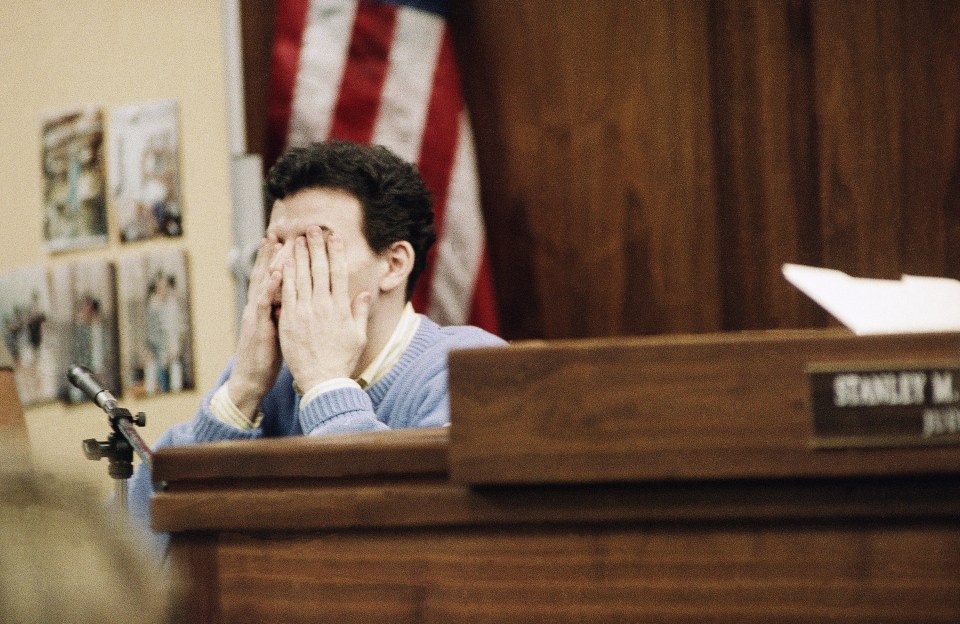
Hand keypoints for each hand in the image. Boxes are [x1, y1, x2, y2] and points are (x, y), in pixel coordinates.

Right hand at [226, 237, 283, 417]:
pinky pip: (264, 302)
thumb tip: (299, 299)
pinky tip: (278, 272)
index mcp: (265, 307)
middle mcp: (258, 306)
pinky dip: (270, 286)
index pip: (272, 278)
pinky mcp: (258, 325)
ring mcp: (256, 314)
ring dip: (267, 261)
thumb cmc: (268, 356)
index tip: (286, 240)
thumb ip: (286, 312)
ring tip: (273, 242)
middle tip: (276, 231)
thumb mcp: (280, 330)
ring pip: (261, 282)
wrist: (252, 379)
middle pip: (264, 274)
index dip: (278, 260)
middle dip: (269, 253)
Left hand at [277, 226, 371, 390]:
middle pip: (319, 269)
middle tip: (312, 229)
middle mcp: (323, 306)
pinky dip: (285, 277)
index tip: (334, 237)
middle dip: (316, 247)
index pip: (339, 273)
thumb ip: (359, 313)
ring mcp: (304, 312)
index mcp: (341, 308)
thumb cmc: (342, 360)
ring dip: (299, 256)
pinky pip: (286, 293)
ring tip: (297, 240)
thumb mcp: (358, 336)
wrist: (322, 381)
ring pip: (301, 277)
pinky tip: (283, 263)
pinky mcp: (289, 320)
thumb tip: (362, 294)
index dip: (336, 252)